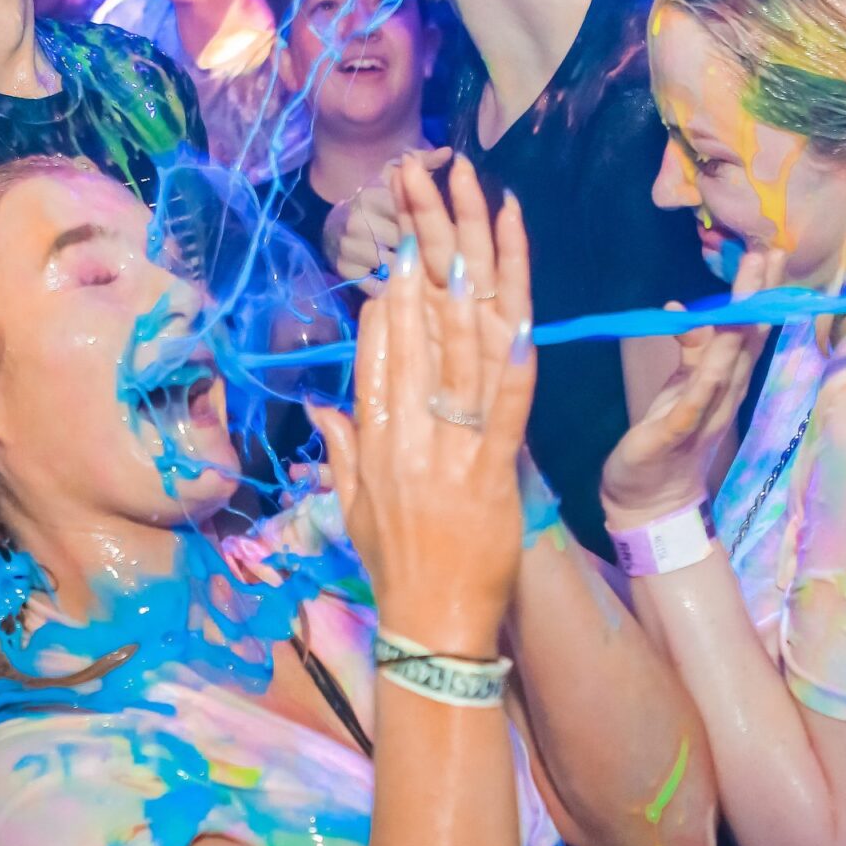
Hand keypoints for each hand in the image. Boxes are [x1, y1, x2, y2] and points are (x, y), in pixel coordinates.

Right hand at [308, 156, 536, 657]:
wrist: (431, 626)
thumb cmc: (396, 567)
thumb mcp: (354, 507)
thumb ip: (340, 449)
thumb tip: (320, 405)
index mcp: (373, 445)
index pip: (374, 361)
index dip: (386, 307)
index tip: (395, 259)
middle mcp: (406, 441)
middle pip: (413, 344)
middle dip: (419, 276)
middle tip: (424, 219)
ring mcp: (449, 455)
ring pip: (457, 362)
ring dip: (468, 298)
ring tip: (472, 242)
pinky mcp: (492, 475)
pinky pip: (506, 410)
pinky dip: (516, 366)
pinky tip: (525, 320)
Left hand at [600, 247, 781, 527]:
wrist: (650, 500)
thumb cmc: (667, 439)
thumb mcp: (679, 387)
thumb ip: (690, 351)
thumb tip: (686, 310)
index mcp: (723, 380)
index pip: (747, 330)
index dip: (759, 292)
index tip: (770, 252)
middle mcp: (722, 395)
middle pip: (745, 341)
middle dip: (757, 297)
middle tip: (767, 253)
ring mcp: (702, 416)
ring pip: (726, 369)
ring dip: (737, 331)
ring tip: (746, 294)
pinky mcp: (675, 436)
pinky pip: (693, 405)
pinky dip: (704, 382)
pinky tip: (714, 360)